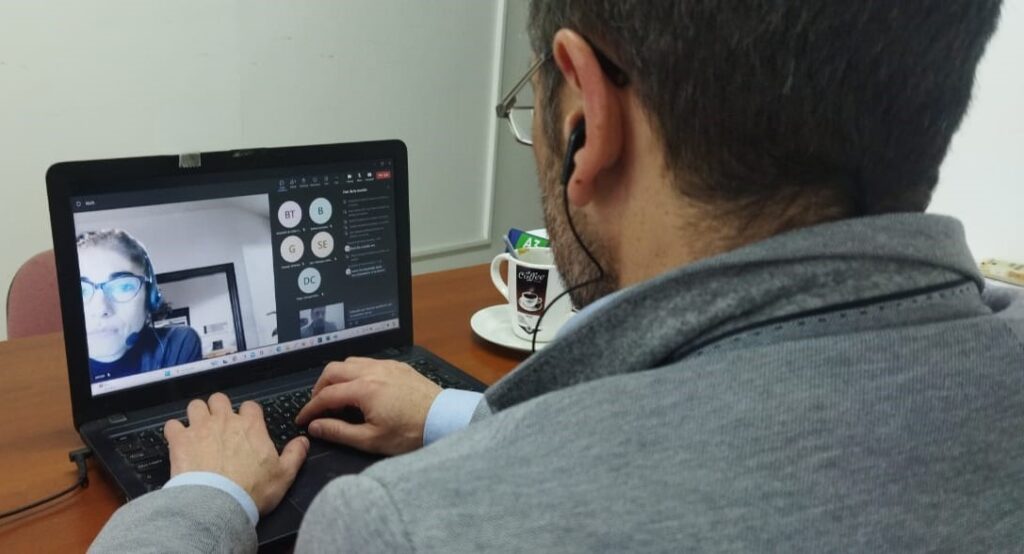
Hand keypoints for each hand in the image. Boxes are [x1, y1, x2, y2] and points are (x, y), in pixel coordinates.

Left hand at [164, 393, 308, 514]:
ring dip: (197, 415)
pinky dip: (175, 432)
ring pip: (195, 405)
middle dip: (219, 409)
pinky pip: (172, 425)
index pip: (250, 406)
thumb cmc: (253, 490)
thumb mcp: (284, 475)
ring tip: (199, 430)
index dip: (248, 415)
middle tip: (220, 426)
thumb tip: (304, 440)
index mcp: (251, 425)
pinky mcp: (179, 440)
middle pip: (219, 399)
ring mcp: (200, 427)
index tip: (247, 428)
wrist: (218, 504)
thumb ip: (295, 454)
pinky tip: (179, 442)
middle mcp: (225, 420)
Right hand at [295, 357, 441, 454]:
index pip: (326, 395)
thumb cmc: (410, 433)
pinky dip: (356, 372)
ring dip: (338, 376)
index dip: (310, 408)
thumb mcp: (371, 440)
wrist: (445, 420)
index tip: (302, 420)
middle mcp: (372, 371)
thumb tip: (315, 426)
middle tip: (317, 406)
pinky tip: (361, 388)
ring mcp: (387, 366)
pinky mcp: (399, 366)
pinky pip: (369, 362)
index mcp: (363, 389)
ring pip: (351, 362)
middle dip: (320, 387)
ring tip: (337, 396)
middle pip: (333, 370)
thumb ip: (339, 431)